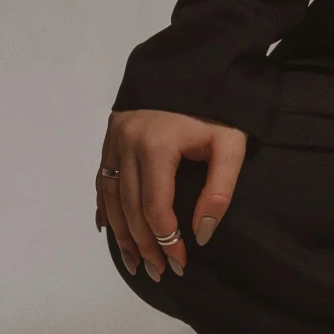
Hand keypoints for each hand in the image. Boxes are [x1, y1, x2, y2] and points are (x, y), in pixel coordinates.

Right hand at [94, 108, 246, 280]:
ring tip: (134, 262)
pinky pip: (102, 179)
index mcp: (156, 147)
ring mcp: (115, 138)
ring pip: (112, 198)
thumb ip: (220, 189)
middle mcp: (128, 143)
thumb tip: (202, 233)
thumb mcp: (230, 143)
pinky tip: (109, 228)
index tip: (180, 264)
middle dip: (144, 245)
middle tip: (158, 272)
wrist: (196, 62)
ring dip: (121, 234)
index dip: (167, 241)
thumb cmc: (217, 105)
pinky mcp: (111, 133)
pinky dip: (105, 207)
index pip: (156, 208)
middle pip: (131, 208)